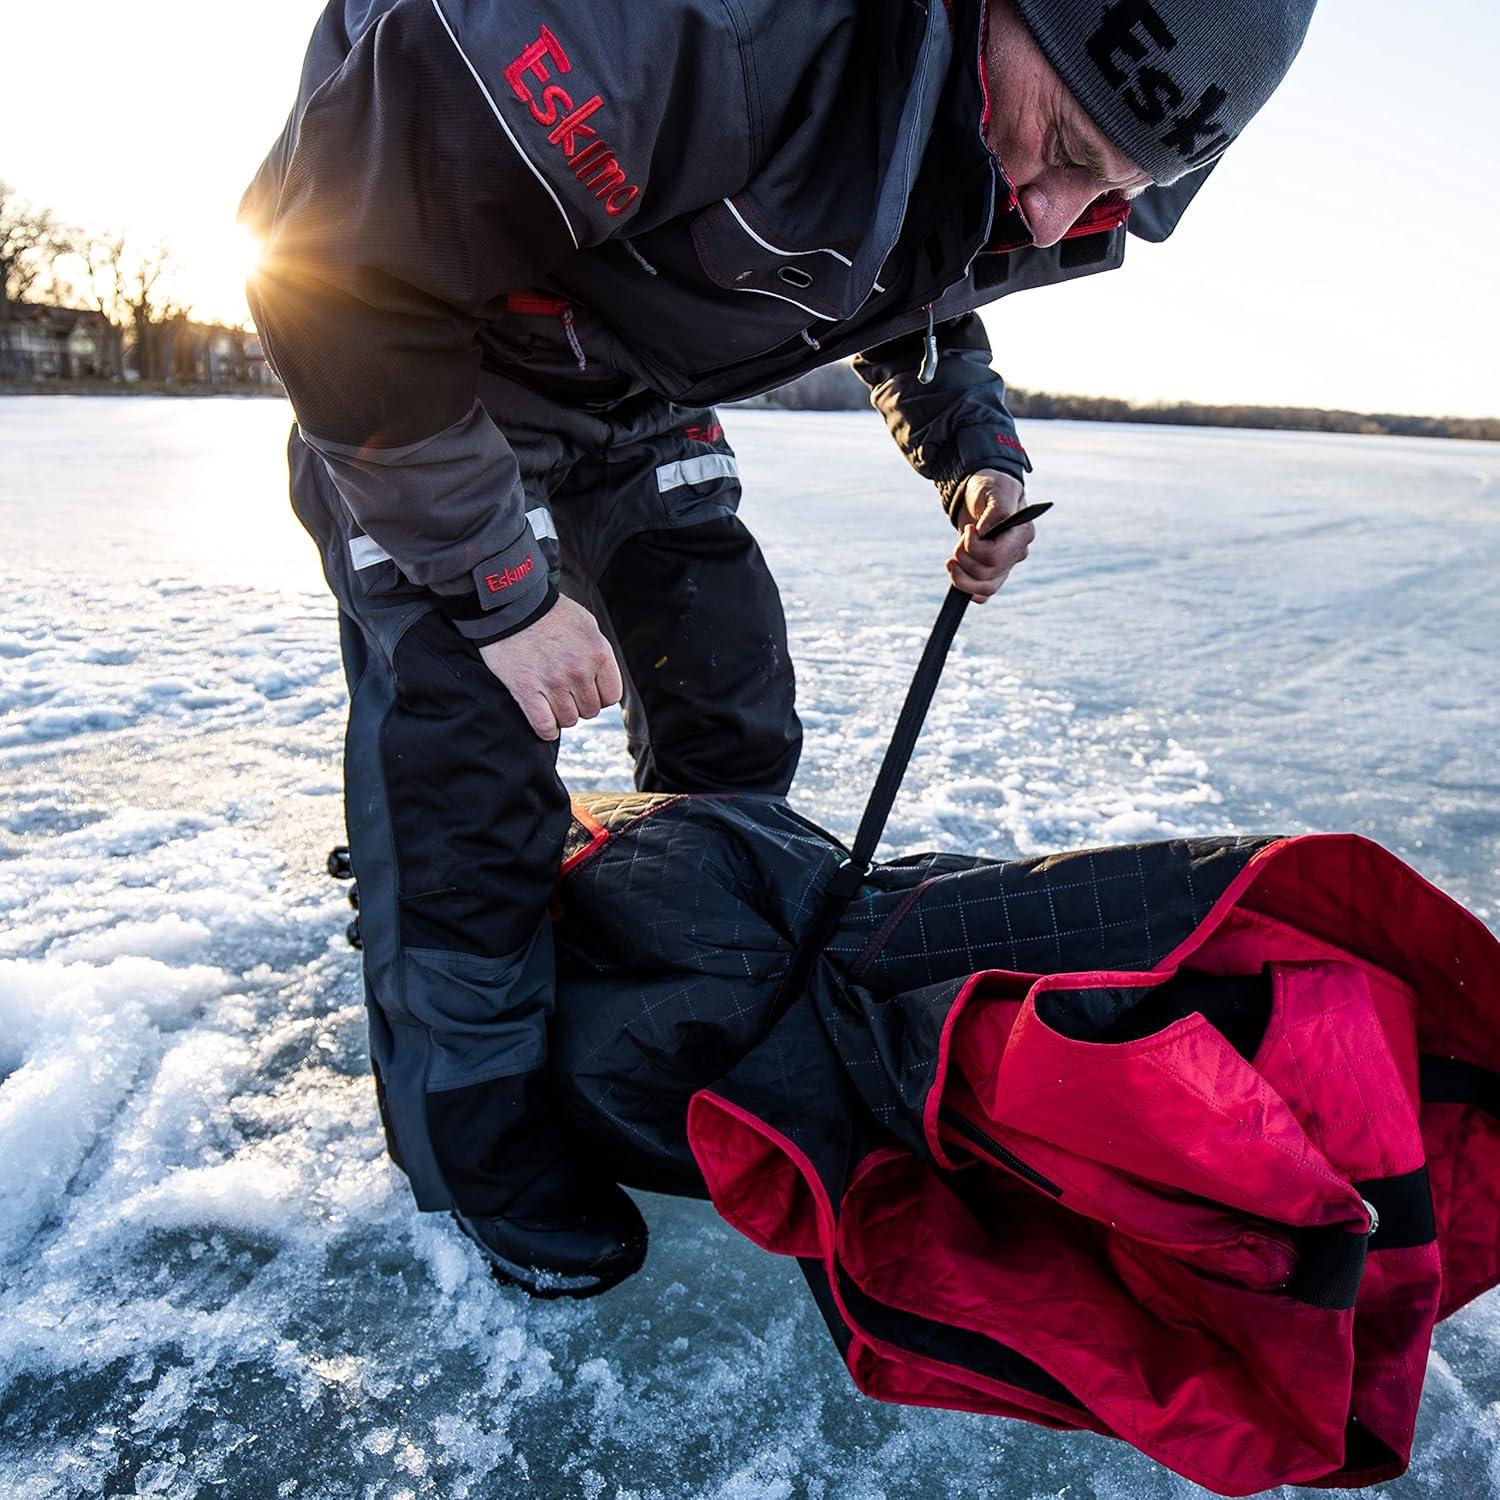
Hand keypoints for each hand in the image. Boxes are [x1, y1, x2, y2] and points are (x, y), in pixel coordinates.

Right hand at [479, 594, 622, 740]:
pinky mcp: (527, 691)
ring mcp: (553, 683)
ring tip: (554, 701)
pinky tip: (547, 724)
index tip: (590, 690)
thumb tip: (604, 680)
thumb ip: (599, 653)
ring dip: (563, 714)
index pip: (611, 696)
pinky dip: (547, 730)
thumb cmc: (549, 613)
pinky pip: (544, 726)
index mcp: (598, 654)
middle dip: (580, 704)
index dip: (601, 695)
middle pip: (590, 711)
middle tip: (567, 692)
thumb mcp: (587, 625)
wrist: (512, 605)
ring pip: (568, 720)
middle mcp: (578, 671)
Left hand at [946, 469, 1033, 602]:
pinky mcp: (992, 572)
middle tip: (960, 539)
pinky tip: (958, 574)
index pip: (996, 556)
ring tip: (952, 558)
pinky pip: (983, 595)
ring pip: (985, 588)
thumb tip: (985, 532)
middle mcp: (1016, 553)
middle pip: (987, 574)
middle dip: (964, 557)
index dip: (974, 547)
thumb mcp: (995, 490)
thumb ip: (997, 509)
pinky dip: (967, 589)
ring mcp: (1005, 565)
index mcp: (1022, 534)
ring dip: (961, 576)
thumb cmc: (990, 488)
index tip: (968, 529)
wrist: (980, 494)